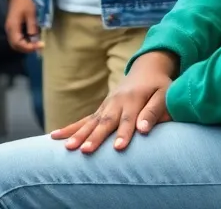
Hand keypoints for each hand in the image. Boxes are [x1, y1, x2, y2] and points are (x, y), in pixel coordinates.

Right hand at [5, 0, 42, 51]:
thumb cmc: (25, 2)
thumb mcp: (31, 14)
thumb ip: (32, 28)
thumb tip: (35, 40)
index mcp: (12, 27)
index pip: (18, 43)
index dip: (29, 47)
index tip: (40, 45)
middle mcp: (9, 30)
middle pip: (16, 46)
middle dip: (27, 49)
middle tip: (39, 46)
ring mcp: (10, 29)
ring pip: (16, 44)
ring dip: (26, 46)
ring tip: (36, 44)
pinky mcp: (13, 28)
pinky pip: (17, 39)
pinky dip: (24, 42)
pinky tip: (32, 39)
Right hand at [50, 51, 176, 152]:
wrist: (145, 69)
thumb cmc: (159, 86)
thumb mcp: (165, 95)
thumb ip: (154, 111)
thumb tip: (144, 130)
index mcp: (134, 99)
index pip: (128, 119)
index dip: (124, 134)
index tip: (117, 148)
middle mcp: (117, 102)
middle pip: (105, 122)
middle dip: (94, 137)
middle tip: (85, 151)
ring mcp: (106, 105)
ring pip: (91, 121)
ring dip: (78, 134)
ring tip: (67, 147)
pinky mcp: (100, 109)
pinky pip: (84, 119)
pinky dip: (70, 128)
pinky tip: (55, 136)